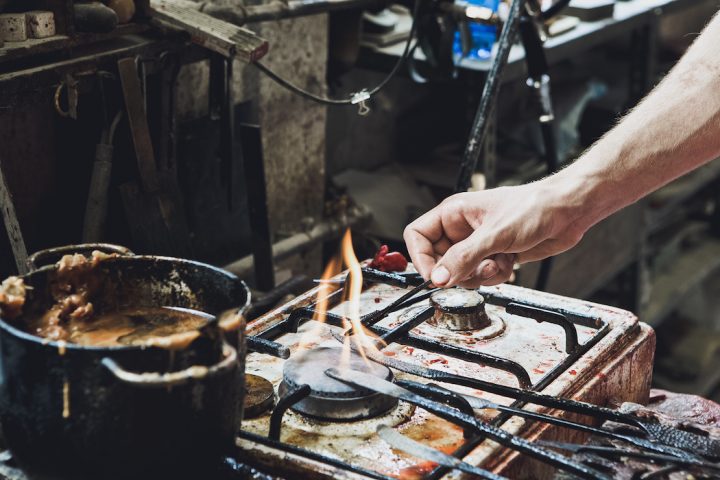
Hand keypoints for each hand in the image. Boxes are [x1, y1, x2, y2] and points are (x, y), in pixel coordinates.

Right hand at [403, 179, 588, 287]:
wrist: (567, 212)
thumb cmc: (533, 207)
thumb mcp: (494, 235)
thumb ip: (463, 258)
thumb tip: (438, 279)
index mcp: (453, 213)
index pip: (418, 236)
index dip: (421, 258)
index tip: (434, 277)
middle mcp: (461, 229)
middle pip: (439, 261)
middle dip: (458, 271)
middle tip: (475, 269)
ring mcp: (477, 244)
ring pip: (461, 273)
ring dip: (480, 275)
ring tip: (498, 261)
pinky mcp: (493, 256)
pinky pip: (481, 277)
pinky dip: (495, 275)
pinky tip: (510, 261)